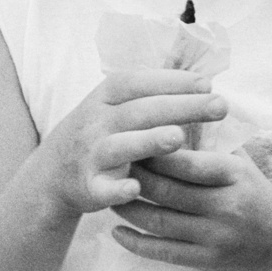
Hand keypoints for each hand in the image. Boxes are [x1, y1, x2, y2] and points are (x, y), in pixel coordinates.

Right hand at [39, 70, 226, 216]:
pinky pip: (102, 188)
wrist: (53, 171)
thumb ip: (146, 96)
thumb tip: (199, 82)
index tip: (207, 83)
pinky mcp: (88, 186)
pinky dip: (117, 189)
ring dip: (147, 141)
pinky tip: (135, 189)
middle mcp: (96, 122)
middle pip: (139, 111)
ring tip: (178, 137)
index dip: (170, 80)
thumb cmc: (98, 133)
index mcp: (104, 98)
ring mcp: (90, 154)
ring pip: (120, 146)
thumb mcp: (111, 107)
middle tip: (219, 105)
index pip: (138, 82)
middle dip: (180, 107)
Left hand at [110, 148, 271, 270]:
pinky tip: (116, 230)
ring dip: (128, 207)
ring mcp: (217, 236)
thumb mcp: (239, 159)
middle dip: (133, 177)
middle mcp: (226, 206)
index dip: (152, 151)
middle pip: (167, 191)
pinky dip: (136, 242)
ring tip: (108, 192)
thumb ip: (209, 138)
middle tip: (108, 164)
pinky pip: (165, 252)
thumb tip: (171, 104)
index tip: (127, 139)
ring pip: (160, 222)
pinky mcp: (208, 260)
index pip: (184, 161)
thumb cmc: (252, 190)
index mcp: (234, 174)